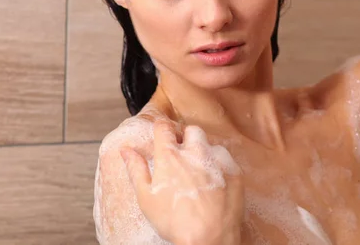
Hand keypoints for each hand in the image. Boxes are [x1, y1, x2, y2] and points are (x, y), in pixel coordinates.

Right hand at [120, 118, 244, 244]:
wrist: (210, 237)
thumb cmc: (174, 221)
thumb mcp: (146, 197)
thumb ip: (136, 169)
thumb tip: (125, 150)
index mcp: (170, 156)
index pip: (164, 127)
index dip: (162, 129)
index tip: (163, 134)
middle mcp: (195, 151)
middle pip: (190, 130)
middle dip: (186, 138)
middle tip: (182, 156)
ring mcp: (217, 158)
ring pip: (210, 144)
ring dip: (204, 152)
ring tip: (199, 174)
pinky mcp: (233, 168)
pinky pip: (226, 158)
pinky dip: (219, 165)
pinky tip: (215, 182)